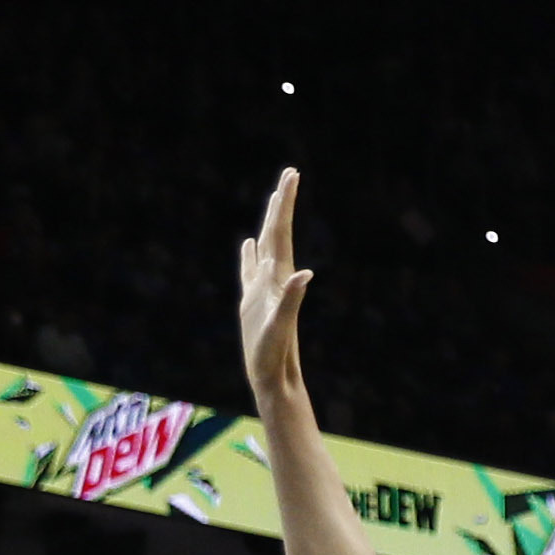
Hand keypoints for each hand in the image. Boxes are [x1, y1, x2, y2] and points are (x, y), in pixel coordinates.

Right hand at [237, 167, 310, 404]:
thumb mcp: (279, 328)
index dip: (285, 204)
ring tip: (274, 200)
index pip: (281, 233)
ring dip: (269, 223)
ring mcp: (263, 290)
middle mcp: (274, 280)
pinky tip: (250, 244)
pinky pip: (250, 270)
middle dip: (282, 204)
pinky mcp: (254, 303)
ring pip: (265, 248)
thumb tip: (305, 274)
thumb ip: (291, 301)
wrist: (274, 380)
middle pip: (276, 233)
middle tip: (290, 174)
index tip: (292, 175)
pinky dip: (250, 254)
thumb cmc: (274, 358)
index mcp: (279, 280)